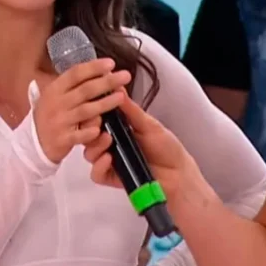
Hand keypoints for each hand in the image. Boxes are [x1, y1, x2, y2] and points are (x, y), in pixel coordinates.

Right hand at [34, 58, 130, 162]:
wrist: (33, 142)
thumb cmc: (50, 115)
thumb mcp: (55, 95)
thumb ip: (74, 84)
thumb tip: (99, 70)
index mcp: (55, 89)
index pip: (75, 74)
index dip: (94, 67)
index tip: (111, 63)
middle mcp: (56, 103)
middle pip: (85, 90)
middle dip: (107, 82)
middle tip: (125, 76)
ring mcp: (59, 121)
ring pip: (85, 111)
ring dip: (104, 103)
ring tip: (121, 97)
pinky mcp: (61, 139)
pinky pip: (78, 135)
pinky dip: (89, 132)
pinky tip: (100, 129)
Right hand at [82, 94, 206, 203]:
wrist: (177, 172)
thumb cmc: (165, 146)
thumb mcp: (148, 124)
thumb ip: (131, 110)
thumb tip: (118, 88)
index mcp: (118, 128)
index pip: (97, 118)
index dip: (92, 112)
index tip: (94, 104)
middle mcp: (111, 143)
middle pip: (88, 135)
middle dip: (89, 128)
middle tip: (97, 122)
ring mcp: (110, 160)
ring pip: (89, 153)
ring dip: (94, 145)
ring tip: (107, 139)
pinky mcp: (111, 177)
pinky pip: (96, 174)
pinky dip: (99, 166)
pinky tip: (108, 158)